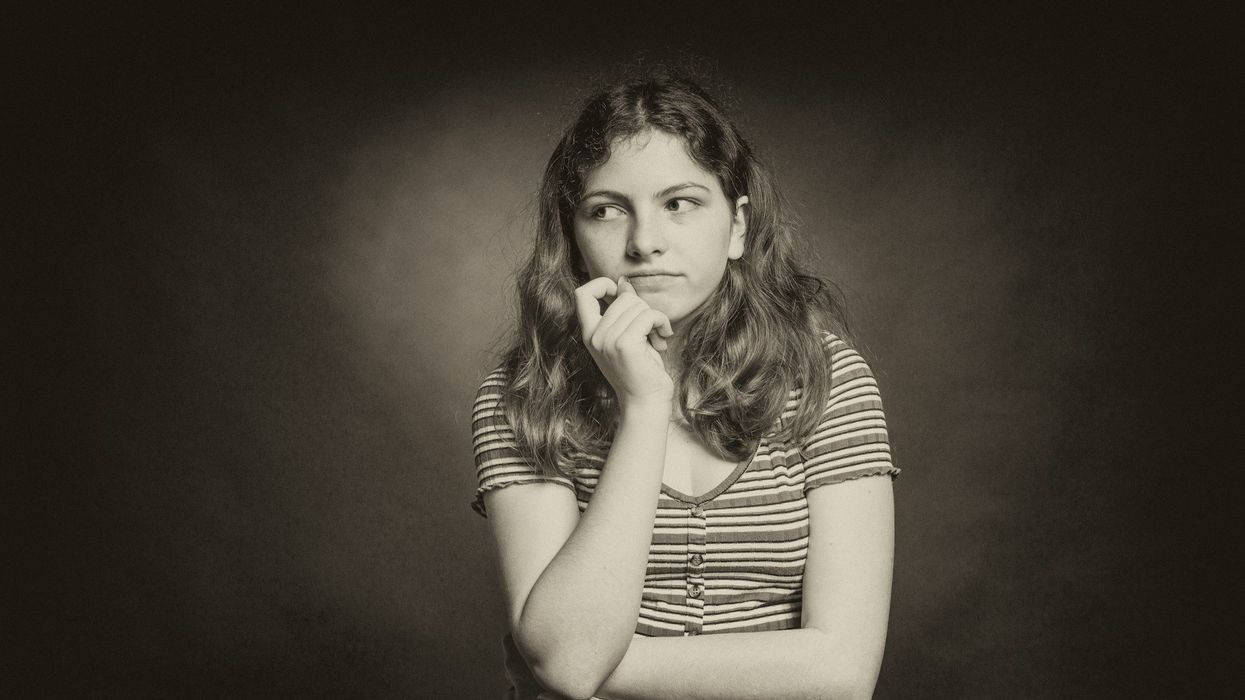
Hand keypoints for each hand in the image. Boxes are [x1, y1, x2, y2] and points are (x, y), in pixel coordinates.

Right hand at [574, 276, 674, 407]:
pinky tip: (664, 337)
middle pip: (622, 297)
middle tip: (651, 328)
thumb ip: (622, 310)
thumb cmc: (639, 370)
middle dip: (643, 308)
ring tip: (657, 337)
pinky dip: (661, 322)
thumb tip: (623, 283)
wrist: (645, 401)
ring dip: (654, 318)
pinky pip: (648, 316)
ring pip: (638, 305)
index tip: (621, 295)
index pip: (582, 293)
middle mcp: (594, 336)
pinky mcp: (625, 345)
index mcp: (589, 333)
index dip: (602, 285)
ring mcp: (608, 340)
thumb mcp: (626, 335)